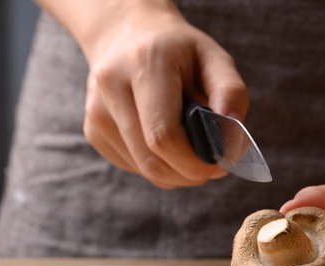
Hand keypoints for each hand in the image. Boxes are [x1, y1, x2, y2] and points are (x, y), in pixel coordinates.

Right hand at [79, 3, 246, 187]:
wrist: (126, 33)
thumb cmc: (179, 51)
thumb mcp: (214, 57)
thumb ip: (231, 94)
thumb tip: (231, 143)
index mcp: (145, 63)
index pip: (164, 135)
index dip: (195, 162)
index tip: (219, 164)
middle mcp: (112, 86)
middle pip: (152, 160)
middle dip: (189, 174)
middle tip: (212, 166)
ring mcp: (97, 111)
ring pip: (143, 169)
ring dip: (177, 173)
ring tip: (193, 149)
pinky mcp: (93, 130)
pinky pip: (134, 167)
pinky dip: (159, 166)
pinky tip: (167, 142)